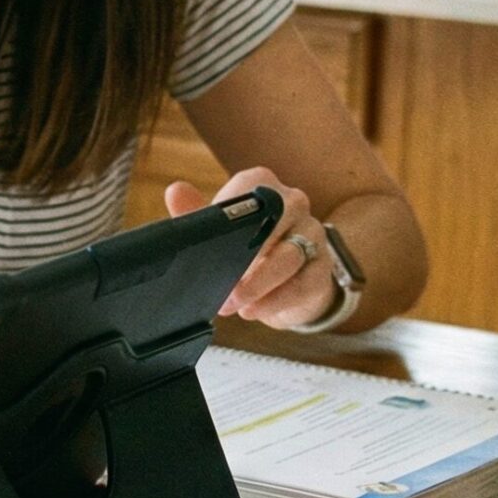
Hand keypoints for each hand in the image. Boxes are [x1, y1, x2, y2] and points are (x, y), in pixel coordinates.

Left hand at [164, 167, 341, 329]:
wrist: (288, 285)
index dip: (232, 211)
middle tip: (221, 280)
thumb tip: (175, 191)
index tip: (213, 237)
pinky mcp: (321, 270)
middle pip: (277, 218)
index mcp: (265, 188)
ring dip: (257, 283)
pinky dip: (275, 300)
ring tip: (231, 303)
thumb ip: (196, 213)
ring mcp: (312, 236)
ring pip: (290, 255)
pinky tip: (253, 311)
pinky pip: (303, 284)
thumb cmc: (249, 250)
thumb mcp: (220, 232)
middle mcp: (294, 205)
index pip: (252, 186)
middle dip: (246, 252)